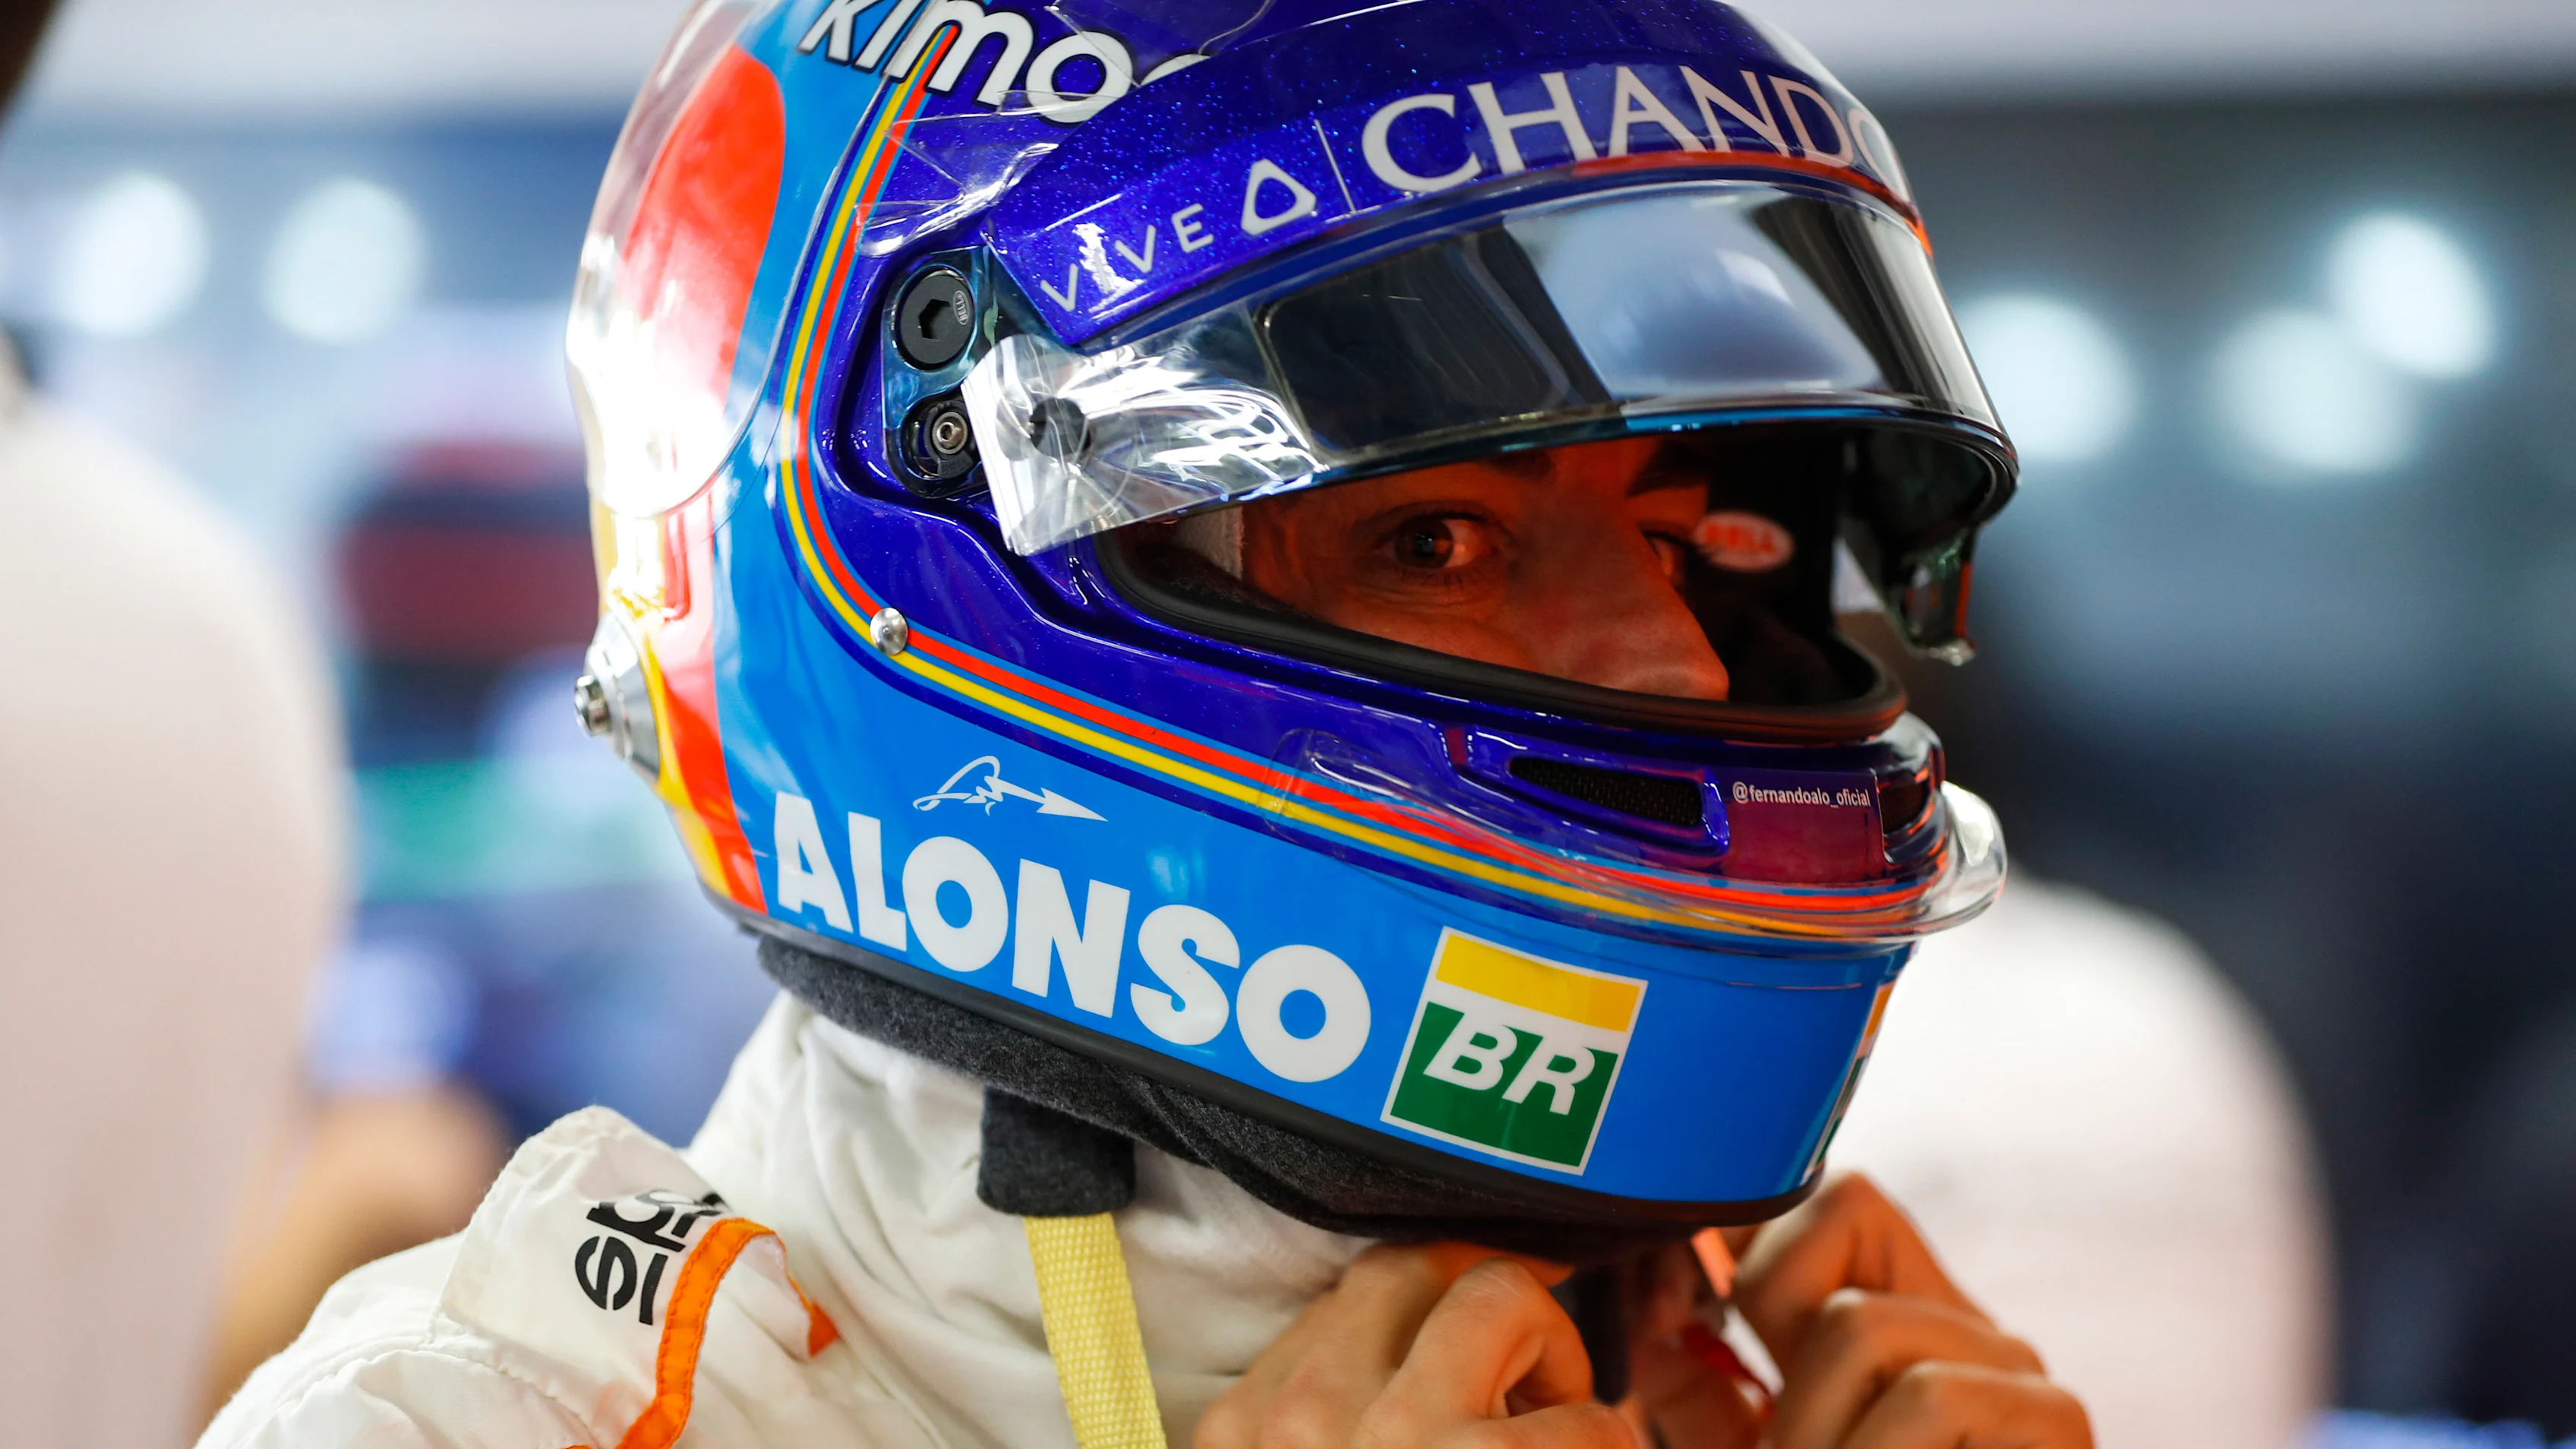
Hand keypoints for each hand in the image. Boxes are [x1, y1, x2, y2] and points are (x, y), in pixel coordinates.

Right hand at [1194, 1243, 1635, 1448]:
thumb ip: (1323, 1409)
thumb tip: (1407, 1326)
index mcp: (1242, 1428)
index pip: (1344, 1292)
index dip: (1428, 1297)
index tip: (1476, 1326)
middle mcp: (1304, 1420)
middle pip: (1414, 1264)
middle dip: (1485, 1303)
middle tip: (1529, 1384)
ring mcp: (1394, 1439)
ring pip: (1501, 1294)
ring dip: (1551, 1365)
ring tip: (1554, 1439)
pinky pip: (1592, 1416)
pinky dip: (1607, 1447)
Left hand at [1711, 1173, 2091, 1448]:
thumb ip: (1710, 1397)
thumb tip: (1655, 1313)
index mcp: (1907, 1331)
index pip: (1836, 1204)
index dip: (1750, 1244)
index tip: (1687, 1324)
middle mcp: (1972, 1334)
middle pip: (1843, 1228)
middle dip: (1771, 1356)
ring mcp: (2022, 1375)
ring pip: (1865, 1326)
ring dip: (1808, 1431)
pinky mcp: (2058, 1424)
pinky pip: (1929, 1395)